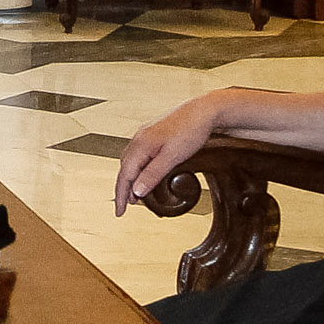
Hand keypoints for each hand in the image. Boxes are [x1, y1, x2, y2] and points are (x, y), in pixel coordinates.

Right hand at [110, 91, 231, 215]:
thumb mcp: (172, 157)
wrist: (204, 111)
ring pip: (130, 161)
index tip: (120, 212)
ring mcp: (145, 135)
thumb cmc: (190, 131)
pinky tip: (143, 173)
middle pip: (124, 168)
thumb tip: (136, 191)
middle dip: (123, 189)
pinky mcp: (153, 134)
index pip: (124, 176)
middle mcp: (139, 139)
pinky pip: (138, 155)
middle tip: (125, 207)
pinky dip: (136, 168)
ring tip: (134, 194)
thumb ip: (152, 175)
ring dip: (129, 178)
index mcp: (141, 145)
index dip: (121, 196)